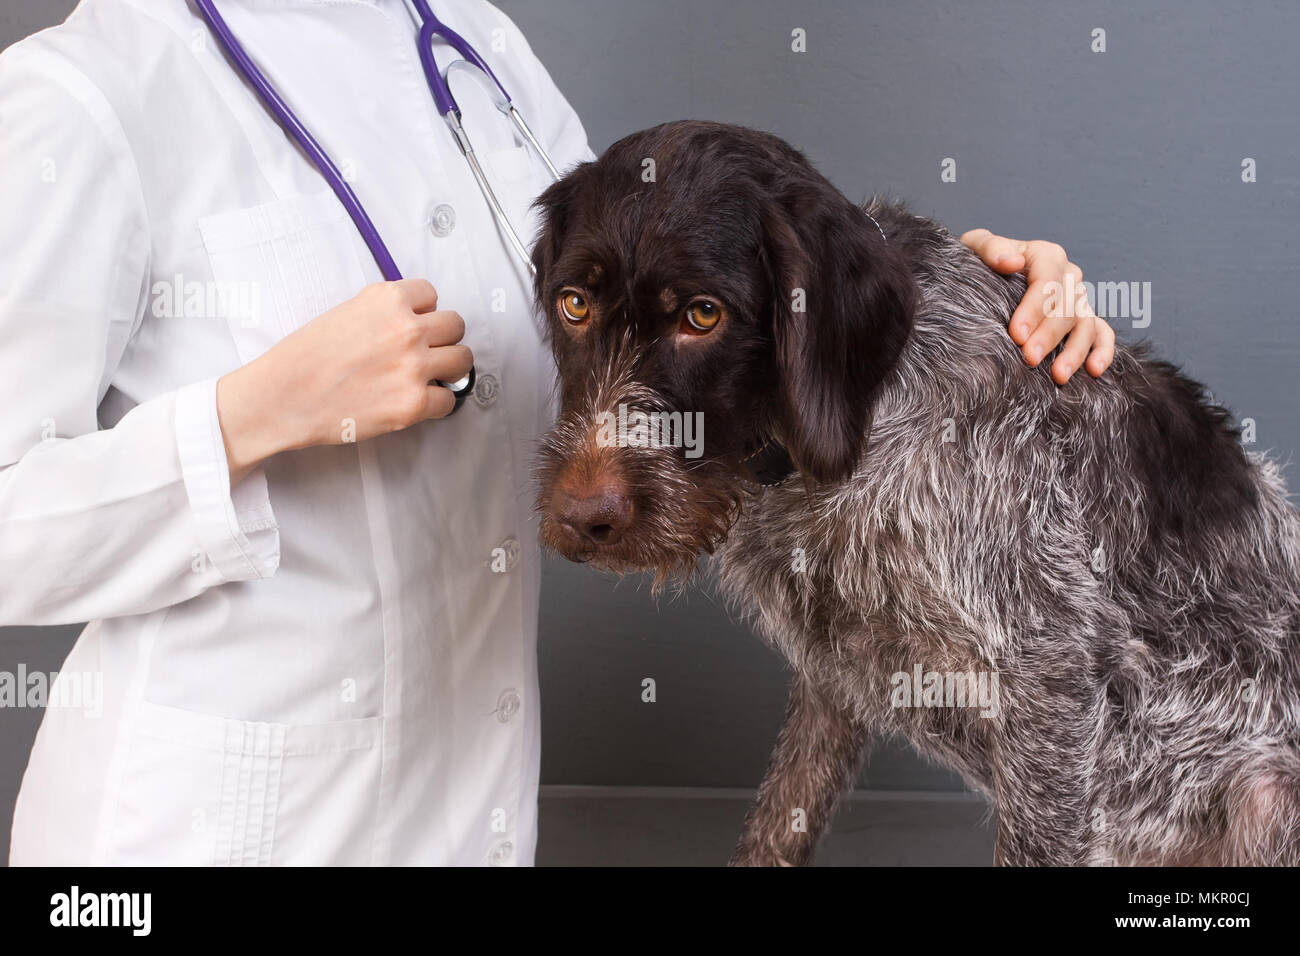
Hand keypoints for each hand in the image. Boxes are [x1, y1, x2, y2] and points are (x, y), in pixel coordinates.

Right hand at [216, 279, 472, 484]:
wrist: (282, 397)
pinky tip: (418, 401)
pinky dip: (437, 403)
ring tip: (430, 375)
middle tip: (426, 351)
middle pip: (455, 325)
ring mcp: (413, 367)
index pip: (431, 294)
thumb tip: (411, 318)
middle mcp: (407, 329)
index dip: (422, 311)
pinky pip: (449, 400)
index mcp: (388, 299)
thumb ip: (382, 311)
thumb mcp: (345, 312)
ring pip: (462, 360)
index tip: (414, 323)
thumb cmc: (304, 357)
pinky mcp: (413, 403)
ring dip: (449, 367)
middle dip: (442, 337)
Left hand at [961, 229, 1114, 383]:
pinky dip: (1103, 352)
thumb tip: (1011, 262)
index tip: (1016, 335)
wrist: (985, 277)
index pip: (1046, 282)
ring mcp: (1079, 300)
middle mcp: (1068, 276)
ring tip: (1059, 375)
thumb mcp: (977, 247)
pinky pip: (1102, 334)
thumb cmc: (981, 263)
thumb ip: (991, 249)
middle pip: (1066, 307)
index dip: (1034, 310)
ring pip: (1086, 324)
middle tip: (1029, 359)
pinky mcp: (1085, 320)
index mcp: (1046, 256)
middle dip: (1049, 335)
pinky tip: (1093, 371)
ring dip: (1075, 351)